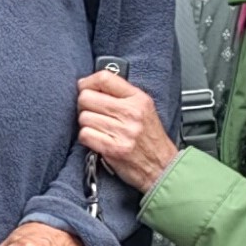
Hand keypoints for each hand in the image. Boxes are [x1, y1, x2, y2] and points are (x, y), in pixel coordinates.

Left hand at [76, 69, 178, 190]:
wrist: (162, 166)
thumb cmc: (150, 139)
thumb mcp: (144, 109)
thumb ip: (121, 95)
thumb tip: (90, 84)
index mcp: (138, 99)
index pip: (104, 78)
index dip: (88, 82)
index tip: (84, 88)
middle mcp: (131, 112)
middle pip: (87, 97)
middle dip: (84, 105)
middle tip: (92, 113)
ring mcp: (122, 131)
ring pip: (83, 117)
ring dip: (86, 124)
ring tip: (99, 129)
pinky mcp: (113, 148)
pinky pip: (84, 135)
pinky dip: (86, 138)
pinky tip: (97, 140)